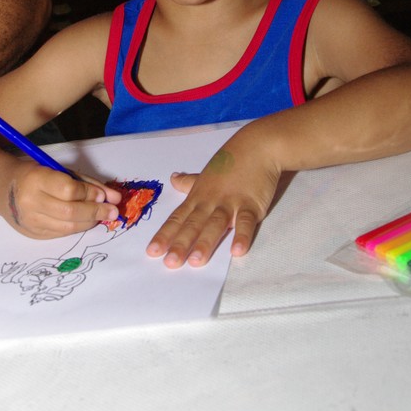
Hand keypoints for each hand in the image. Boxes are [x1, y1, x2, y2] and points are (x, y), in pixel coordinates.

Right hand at [1, 160, 121, 239]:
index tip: (103, 195)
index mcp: (35, 179)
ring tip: (103, 215)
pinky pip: (62, 233)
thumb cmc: (37, 175)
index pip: (68, 190)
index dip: (89, 193)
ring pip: (68, 227)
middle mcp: (30, 202)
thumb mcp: (58, 171)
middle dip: (96, 212)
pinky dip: (78, 227)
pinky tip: (87, 220)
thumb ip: (86, 183)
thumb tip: (113, 197)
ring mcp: (30, 221)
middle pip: (70, 212)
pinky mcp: (34, 234)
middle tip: (113, 211)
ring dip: (90, 221)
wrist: (4, 190)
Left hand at [146, 126, 279, 267]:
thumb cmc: (230, 161)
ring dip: (205, 242)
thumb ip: (189, 182)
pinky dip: (241, 235)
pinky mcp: (251, 204)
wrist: (257, 147)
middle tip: (170, 263)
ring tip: (196, 261)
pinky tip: (237, 251)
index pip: (178, 219)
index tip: (153, 252)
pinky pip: (245, 221)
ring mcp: (230, 203)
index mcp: (198, 198)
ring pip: (215, 225)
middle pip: (193, 225)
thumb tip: (173, 179)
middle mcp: (210, 202)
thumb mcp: (205, 173)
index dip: (165, 235)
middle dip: (181, 244)